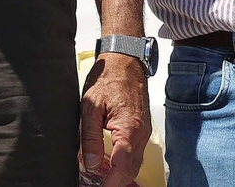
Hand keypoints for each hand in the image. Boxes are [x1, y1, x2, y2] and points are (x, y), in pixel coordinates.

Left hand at [79, 53, 151, 186]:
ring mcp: (144, 131)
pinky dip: (125, 164)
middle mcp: (141, 133)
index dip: (110, 183)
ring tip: (102, 180)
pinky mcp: (142, 128)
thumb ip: (90, 137)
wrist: (125, 60)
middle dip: (116, 183)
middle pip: (131, 169)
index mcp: (129, 128)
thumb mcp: (90, 107)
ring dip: (121, 175)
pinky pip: (136, 152)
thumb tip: (91, 164)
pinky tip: (111, 166)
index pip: (122, 167)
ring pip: (135, 162)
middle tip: (98, 186)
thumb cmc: (108, 78)